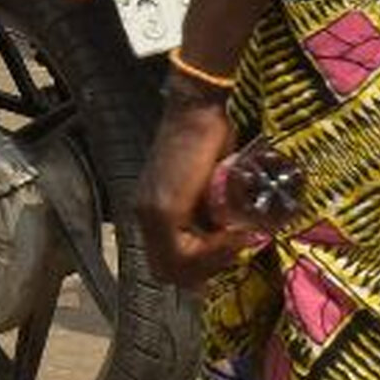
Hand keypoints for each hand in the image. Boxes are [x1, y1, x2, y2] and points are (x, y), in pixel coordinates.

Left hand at [136, 90, 256, 290]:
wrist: (200, 108)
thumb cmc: (208, 136)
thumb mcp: (209, 183)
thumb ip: (208, 209)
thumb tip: (231, 234)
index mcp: (151, 210)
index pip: (167, 263)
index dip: (201, 266)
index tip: (231, 249)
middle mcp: (144, 215)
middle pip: (168, 271)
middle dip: (206, 270)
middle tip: (233, 251)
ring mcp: (151, 212)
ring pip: (175, 266)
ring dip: (211, 262)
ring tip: (235, 242)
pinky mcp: (163, 208)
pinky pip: (183, 250)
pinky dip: (213, 250)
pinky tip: (233, 235)